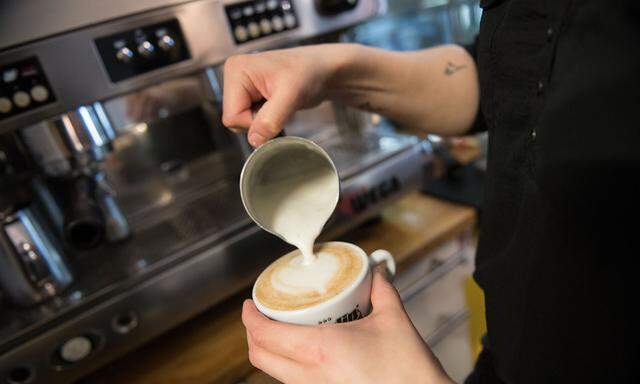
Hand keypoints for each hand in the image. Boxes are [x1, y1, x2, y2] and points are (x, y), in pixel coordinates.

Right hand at [222, 45, 349, 146]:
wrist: (326, 71)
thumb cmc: (311, 73)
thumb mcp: (291, 95)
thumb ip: (270, 119)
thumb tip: (254, 141)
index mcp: (236, 70)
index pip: (232, 116)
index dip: (254, 122)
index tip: (276, 110)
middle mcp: (236, 76)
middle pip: (235, 120)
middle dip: (259, 122)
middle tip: (281, 106)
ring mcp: (243, 86)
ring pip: (243, 123)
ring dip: (264, 122)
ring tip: (281, 104)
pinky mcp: (253, 94)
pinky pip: (252, 120)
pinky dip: (267, 120)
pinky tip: (280, 106)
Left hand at [242, 269, 453, 383]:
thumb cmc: (408, 369)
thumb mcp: (393, 319)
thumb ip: (381, 289)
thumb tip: (376, 270)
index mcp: (320, 350)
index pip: (265, 335)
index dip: (250, 318)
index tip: (250, 304)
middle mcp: (311, 376)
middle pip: (259, 357)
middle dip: (253, 334)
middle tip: (261, 314)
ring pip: (274, 372)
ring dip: (269, 350)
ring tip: (281, 330)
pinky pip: (293, 382)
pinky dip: (287, 365)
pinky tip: (303, 353)